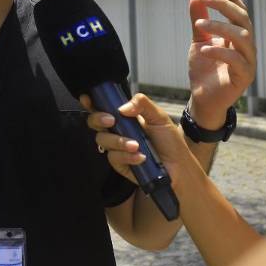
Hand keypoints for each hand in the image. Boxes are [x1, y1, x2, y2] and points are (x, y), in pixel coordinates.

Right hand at [83, 93, 203, 190]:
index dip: (92, 102)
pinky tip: (141, 157)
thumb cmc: (169, 141)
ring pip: (102, 140)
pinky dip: (127, 156)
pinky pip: (113, 157)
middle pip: (95, 122)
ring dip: (118, 141)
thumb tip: (122, 107)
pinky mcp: (119, 164)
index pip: (104, 106)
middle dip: (98, 118)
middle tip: (111, 120)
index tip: (87, 98)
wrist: (178, 166)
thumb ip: (142, 105)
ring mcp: (117, 148)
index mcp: (125, 117)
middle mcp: (117, 131)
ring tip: (137, 145)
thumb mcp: (159, 117)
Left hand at [187, 0, 255, 127]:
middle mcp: (247, 47)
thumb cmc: (204, 70)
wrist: (203, 99)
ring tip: (199, 25)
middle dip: (224, 6)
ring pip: (242, 37)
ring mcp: (248, 62)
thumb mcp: (198, 41)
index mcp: (238, 37)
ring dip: (220, 27)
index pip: (239, 12)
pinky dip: (220, 52)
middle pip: (243, 20)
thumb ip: (198, 22)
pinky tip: (204, 50)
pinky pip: (236, 61)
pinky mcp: (244, 78)